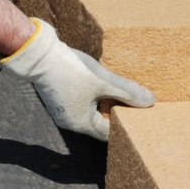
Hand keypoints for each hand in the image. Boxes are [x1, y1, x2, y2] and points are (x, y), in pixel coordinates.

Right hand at [1, 19, 154, 139]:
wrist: (39, 54)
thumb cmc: (71, 70)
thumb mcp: (104, 81)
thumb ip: (128, 92)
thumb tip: (150, 102)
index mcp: (81, 124)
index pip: (110, 134)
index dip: (127, 126)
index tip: (141, 118)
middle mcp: (71, 121)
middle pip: (100, 124)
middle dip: (118, 115)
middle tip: (136, 106)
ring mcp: (63, 109)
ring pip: (91, 111)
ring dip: (106, 104)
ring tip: (123, 94)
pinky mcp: (60, 97)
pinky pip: (82, 102)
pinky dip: (95, 97)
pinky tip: (103, 85)